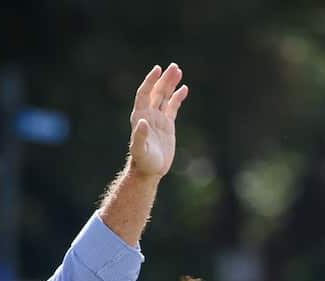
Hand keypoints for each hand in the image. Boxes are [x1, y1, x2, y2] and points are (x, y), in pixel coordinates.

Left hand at [127, 63, 188, 177]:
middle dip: (165, 79)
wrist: (150, 170)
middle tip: (174, 67)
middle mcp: (148, 114)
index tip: (158, 70)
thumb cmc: (143, 161)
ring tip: (179, 71)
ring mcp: (158, 118)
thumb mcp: (140, 150)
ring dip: (171, 84)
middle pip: (156, 91)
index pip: (145, 94)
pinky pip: (172, 107)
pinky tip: (184, 88)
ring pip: (165, 96)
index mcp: (140, 116)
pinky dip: (177, 97)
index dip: (150, 81)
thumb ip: (139, 136)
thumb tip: (143, 123)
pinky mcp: (167, 124)